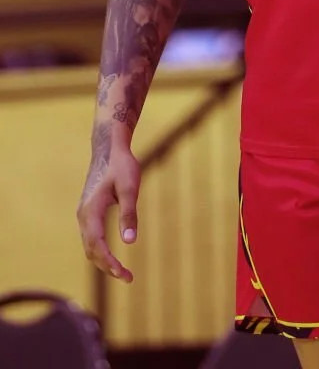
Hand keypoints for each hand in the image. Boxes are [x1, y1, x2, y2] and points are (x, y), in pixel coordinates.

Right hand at [77, 142, 140, 282]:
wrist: (109, 148)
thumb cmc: (122, 166)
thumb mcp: (129, 188)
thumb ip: (129, 214)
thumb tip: (129, 241)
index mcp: (91, 210)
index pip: (97, 244)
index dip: (109, 262)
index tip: (123, 274)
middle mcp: (83, 215)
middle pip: (91, 250)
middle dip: (107, 266)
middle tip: (128, 277)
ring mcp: (84, 214)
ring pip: (89, 245)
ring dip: (103, 261)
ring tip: (122, 272)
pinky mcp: (88, 212)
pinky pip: (91, 238)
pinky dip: (100, 251)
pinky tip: (112, 257)